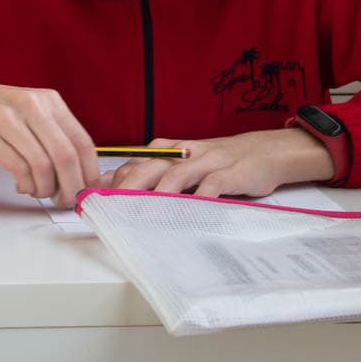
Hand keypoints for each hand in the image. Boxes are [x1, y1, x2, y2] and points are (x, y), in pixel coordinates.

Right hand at [0, 73, 100, 205]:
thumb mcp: (28, 110)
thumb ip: (52, 134)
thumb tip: (78, 172)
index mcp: (49, 101)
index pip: (82, 142)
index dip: (89, 173)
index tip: (87, 190)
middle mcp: (33, 107)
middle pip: (67, 156)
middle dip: (71, 186)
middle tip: (66, 200)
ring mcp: (11, 121)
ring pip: (45, 166)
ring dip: (46, 189)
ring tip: (40, 191)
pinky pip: (20, 170)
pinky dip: (27, 185)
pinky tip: (22, 185)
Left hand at [105, 129, 334, 198]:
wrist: (264, 152)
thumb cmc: (218, 163)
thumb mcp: (185, 164)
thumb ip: (153, 174)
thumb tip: (113, 189)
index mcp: (170, 149)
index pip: (136, 161)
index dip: (115, 179)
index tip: (96, 198)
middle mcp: (186, 152)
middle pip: (151, 165)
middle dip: (128, 185)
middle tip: (110, 206)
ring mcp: (209, 161)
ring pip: (178, 174)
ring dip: (159, 193)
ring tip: (142, 211)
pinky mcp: (231, 173)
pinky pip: (213, 185)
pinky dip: (200, 197)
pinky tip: (190, 211)